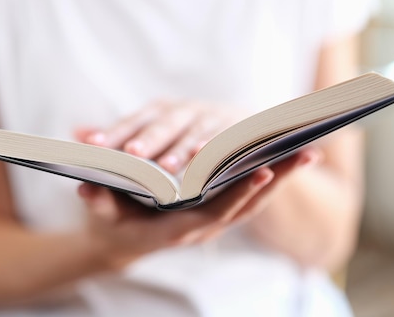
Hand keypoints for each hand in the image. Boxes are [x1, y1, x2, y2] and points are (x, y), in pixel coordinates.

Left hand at [74, 99, 248, 173]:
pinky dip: (215, 146)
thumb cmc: (185, 136)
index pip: (132, 122)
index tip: (92, 146)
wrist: (238, 130)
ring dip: (180, 148)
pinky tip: (205, 158)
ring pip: (192, 132)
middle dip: (148, 139)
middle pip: (162, 124)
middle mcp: (182, 110)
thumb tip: (77, 133)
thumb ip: (120, 136)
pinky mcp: (234, 127)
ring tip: (167, 167)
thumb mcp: (153, 133)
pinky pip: (224, 138)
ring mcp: (209, 117)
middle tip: (132, 154)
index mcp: (158, 112)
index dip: (114, 132)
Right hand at [77, 148, 320, 269]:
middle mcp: (200, 228)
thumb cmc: (111, 223)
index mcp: (176, 229)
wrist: (120, 241)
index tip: (261, 172)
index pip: (213, 213)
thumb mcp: (101, 213)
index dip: (236, 195)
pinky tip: (287, 158)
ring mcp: (211, 221)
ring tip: (307, 151)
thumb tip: (86, 188)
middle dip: (274, 181)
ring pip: (252, 202)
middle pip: (244, 206)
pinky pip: (247, 197)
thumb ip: (98, 201)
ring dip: (280, 179)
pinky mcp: (216, 210)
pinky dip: (270, 179)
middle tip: (303, 154)